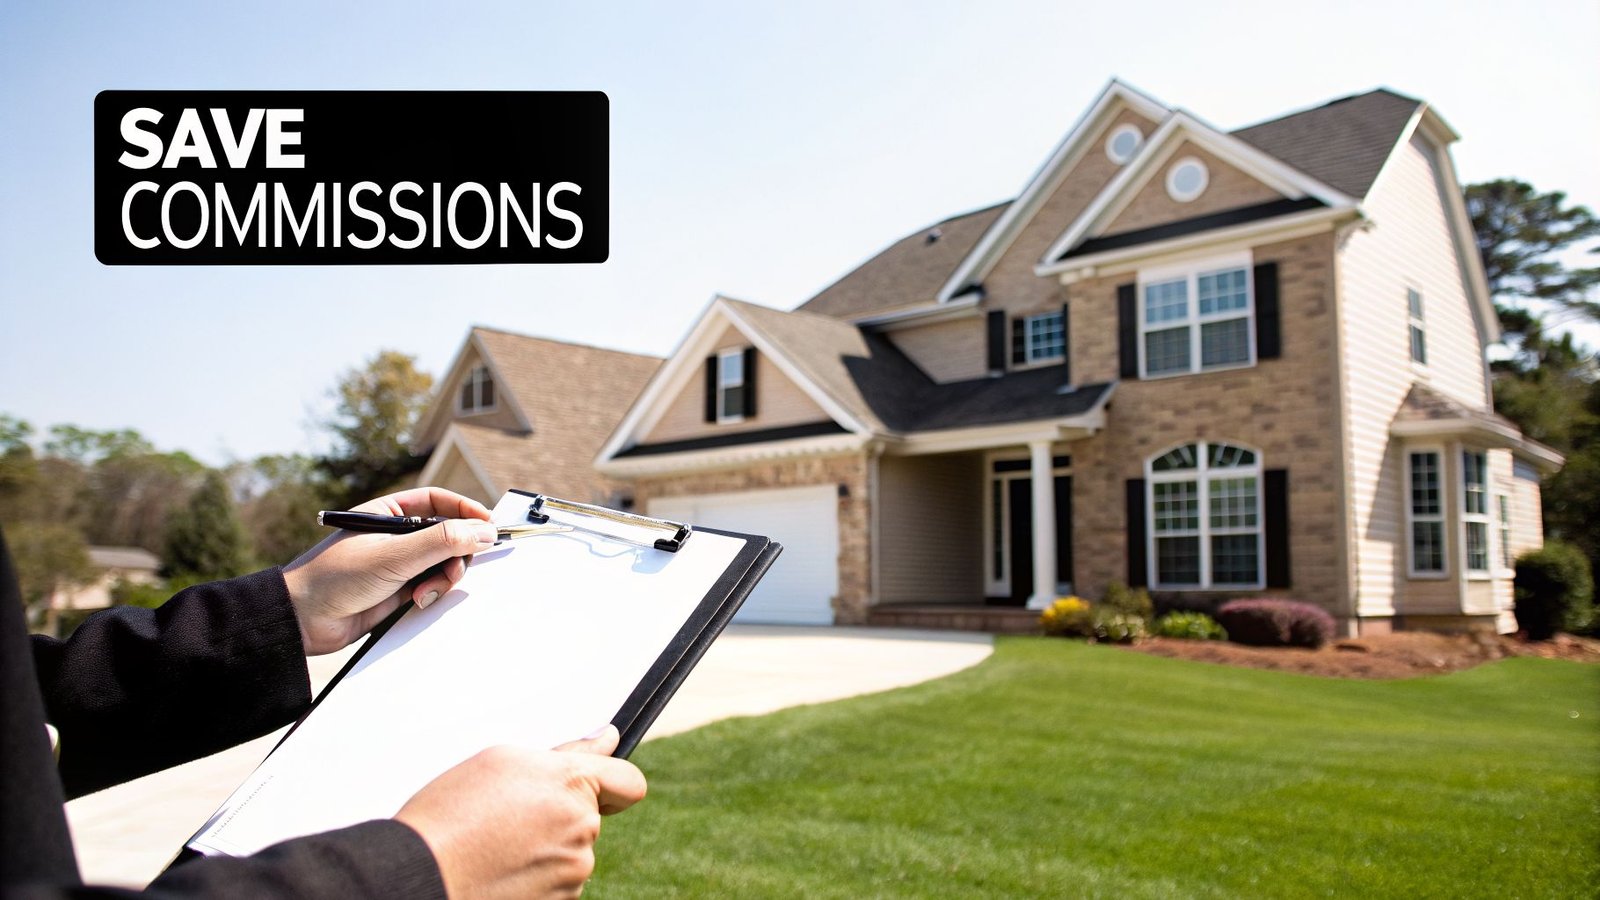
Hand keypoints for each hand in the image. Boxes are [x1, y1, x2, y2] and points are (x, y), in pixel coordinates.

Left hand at [282, 486, 496, 654]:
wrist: (303, 621)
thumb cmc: (334, 577)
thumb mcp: (394, 554)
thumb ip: (442, 541)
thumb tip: (484, 531)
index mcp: (388, 514)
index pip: (438, 502)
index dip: (466, 511)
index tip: (489, 525)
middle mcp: (396, 537)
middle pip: (447, 535)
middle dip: (457, 552)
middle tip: (457, 566)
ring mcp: (398, 565)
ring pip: (442, 564)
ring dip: (443, 577)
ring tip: (427, 590)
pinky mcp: (399, 592)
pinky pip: (431, 587)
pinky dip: (432, 594)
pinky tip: (417, 601)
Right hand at [396, 725, 647, 898]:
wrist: (420, 875)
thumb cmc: (451, 815)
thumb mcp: (502, 760)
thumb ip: (568, 752)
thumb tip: (608, 739)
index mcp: (572, 785)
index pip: (629, 782)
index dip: (613, 782)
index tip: (602, 786)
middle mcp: (581, 829)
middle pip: (589, 817)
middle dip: (559, 813)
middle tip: (509, 814)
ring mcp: (572, 871)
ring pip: (571, 850)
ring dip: (544, 845)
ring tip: (495, 841)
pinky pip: (556, 880)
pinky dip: (535, 875)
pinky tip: (500, 867)